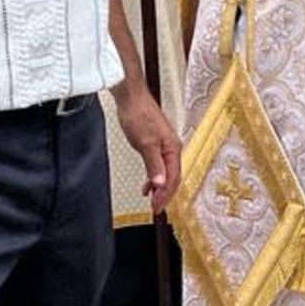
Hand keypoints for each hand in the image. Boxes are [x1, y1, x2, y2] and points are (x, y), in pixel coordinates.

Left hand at [117, 94, 182, 211]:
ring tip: (152, 200)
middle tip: (155, 208)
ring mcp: (165, 145)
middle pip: (173, 177)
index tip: (157, 208)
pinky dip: (155, 177)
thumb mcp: (145, 144)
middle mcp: (172, 147)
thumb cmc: (138, 115)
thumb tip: (161, 184)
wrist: (131, 97)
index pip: (173, 178)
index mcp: (173, 148)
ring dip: (160, 187)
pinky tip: (147, 183)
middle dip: (165, 194)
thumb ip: (154, 165)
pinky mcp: (157, 142)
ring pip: (166, 172)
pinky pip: (160, 165)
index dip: (165, 195)